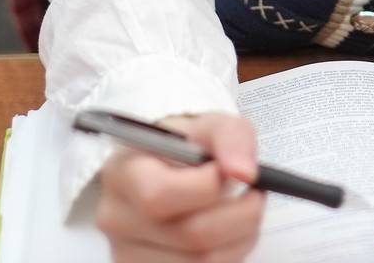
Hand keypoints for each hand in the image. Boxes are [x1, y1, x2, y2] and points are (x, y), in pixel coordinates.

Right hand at [95, 110, 264, 260]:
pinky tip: (229, 237)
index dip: (207, 186)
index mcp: (123, 173)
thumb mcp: (209, 124)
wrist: (165, 168)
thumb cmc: (186, 146)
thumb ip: (230, 137)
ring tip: (244, 215)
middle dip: (239, 216)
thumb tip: (244, 172)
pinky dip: (227, 258)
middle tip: (255, 196)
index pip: (159, 195)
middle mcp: (118, 219)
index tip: (231, 172)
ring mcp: (129, 254)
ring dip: (239, 241)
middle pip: (188, 236)